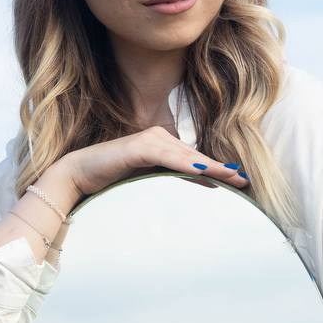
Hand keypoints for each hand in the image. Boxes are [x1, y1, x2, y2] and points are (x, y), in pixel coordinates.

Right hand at [54, 127, 249, 200]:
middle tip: (246, 180)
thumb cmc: (110, 179)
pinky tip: (204, 173)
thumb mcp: (147, 180)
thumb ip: (171, 178)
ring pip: (187, 157)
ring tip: (232, 177)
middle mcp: (159, 138)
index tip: (240, 180)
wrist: (77, 176)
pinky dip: (187, 166)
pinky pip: (168, 159)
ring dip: (211, 167)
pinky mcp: (139, 148)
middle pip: (196, 156)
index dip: (218, 169)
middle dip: (222, 169)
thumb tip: (204, 184)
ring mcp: (150, 140)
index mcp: (163, 145)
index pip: (195, 159)